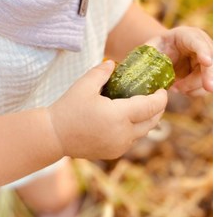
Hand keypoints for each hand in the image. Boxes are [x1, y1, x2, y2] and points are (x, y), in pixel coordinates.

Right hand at [48, 60, 167, 159]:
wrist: (54, 135)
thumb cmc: (68, 108)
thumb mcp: (83, 85)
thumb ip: (101, 72)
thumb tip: (113, 63)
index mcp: (119, 116)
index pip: (151, 107)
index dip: (161, 98)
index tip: (163, 89)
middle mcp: (123, 134)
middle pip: (152, 122)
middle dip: (158, 109)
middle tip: (157, 96)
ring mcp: (119, 146)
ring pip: (143, 132)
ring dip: (146, 120)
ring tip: (143, 107)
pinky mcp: (113, 152)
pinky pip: (131, 140)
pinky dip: (134, 129)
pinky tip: (126, 119)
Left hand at [146, 26, 212, 96]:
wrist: (162, 54)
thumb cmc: (156, 48)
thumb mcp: (151, 47)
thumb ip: (149, 53)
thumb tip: (142, 65)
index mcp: (187, 35)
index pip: (198, 42)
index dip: (204, 52)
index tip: (207, 62)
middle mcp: (202, 46)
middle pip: (211, 61)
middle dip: (210, 75)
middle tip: (209, 87)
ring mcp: (205, 60)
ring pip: (209, 76)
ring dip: (194, 86)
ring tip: (175, 88)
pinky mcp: (204, 74)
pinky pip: (204, 86)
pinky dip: (193, 91)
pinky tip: (179, 89)